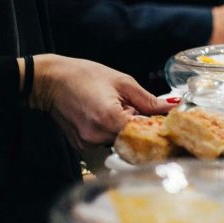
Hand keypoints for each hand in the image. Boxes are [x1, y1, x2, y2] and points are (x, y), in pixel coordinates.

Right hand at [29, 55, 175, 148]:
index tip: (162, 117)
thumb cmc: (84, 76)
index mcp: (109, 119)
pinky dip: (113, 131)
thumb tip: (173, 106)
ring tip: (118, 108)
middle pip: (133, 138)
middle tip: (136, 107)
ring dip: (126, 128)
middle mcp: (97, 136)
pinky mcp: (82, 146)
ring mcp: (88, 144)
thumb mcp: (122, 82)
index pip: (143, 132)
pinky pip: (107, 142)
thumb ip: (149, 100)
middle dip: (140, 125)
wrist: (50, 81)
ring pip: (121, 141)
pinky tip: (106, 115)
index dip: (155, 125)